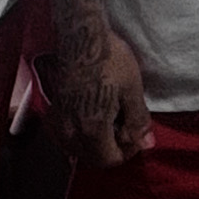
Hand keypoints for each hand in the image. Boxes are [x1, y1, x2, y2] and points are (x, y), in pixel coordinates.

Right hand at [53, 9, 154, 167]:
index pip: (109, 160)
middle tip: (124, 125)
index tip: (136, 134)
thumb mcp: (132, 89)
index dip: (127, 152)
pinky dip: (80, 135)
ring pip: (78, 150)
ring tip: (110, 120)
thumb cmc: (110, 60)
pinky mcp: (52, 113)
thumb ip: (138, 121)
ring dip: (95, 144)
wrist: (81, 37)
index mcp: (91, 128)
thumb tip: (146, 145)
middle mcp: (70, 132)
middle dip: (111, 148)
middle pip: (92, 159)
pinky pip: (66, 138)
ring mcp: (58, 123)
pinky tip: (92, 116)